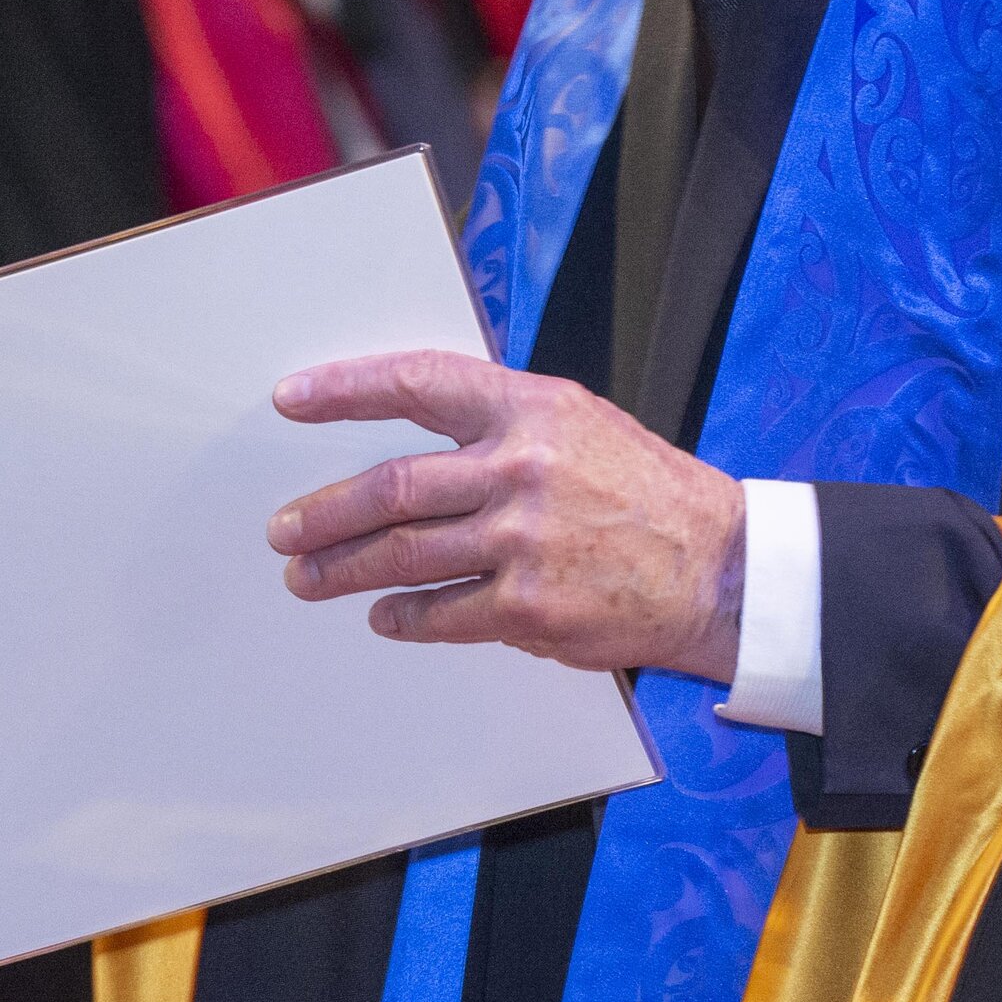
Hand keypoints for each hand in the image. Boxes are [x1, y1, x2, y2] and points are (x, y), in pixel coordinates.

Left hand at [266, 350, 745, 680]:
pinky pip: (443, 614)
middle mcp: (520, 469)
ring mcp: (523, 542)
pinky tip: (383, 617)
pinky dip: (403, 618)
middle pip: (391, 488)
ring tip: (308, 577)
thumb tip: (411, 436)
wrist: (718, 567)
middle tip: (283, 529)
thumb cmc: (643, 490)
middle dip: (325, 512)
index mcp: (528, 409)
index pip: (416, 383)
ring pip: (403, 555)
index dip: (344, 390)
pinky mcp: (530, 608)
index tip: (292, 400)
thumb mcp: (576, 422)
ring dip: (343, 570)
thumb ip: (495, 423)